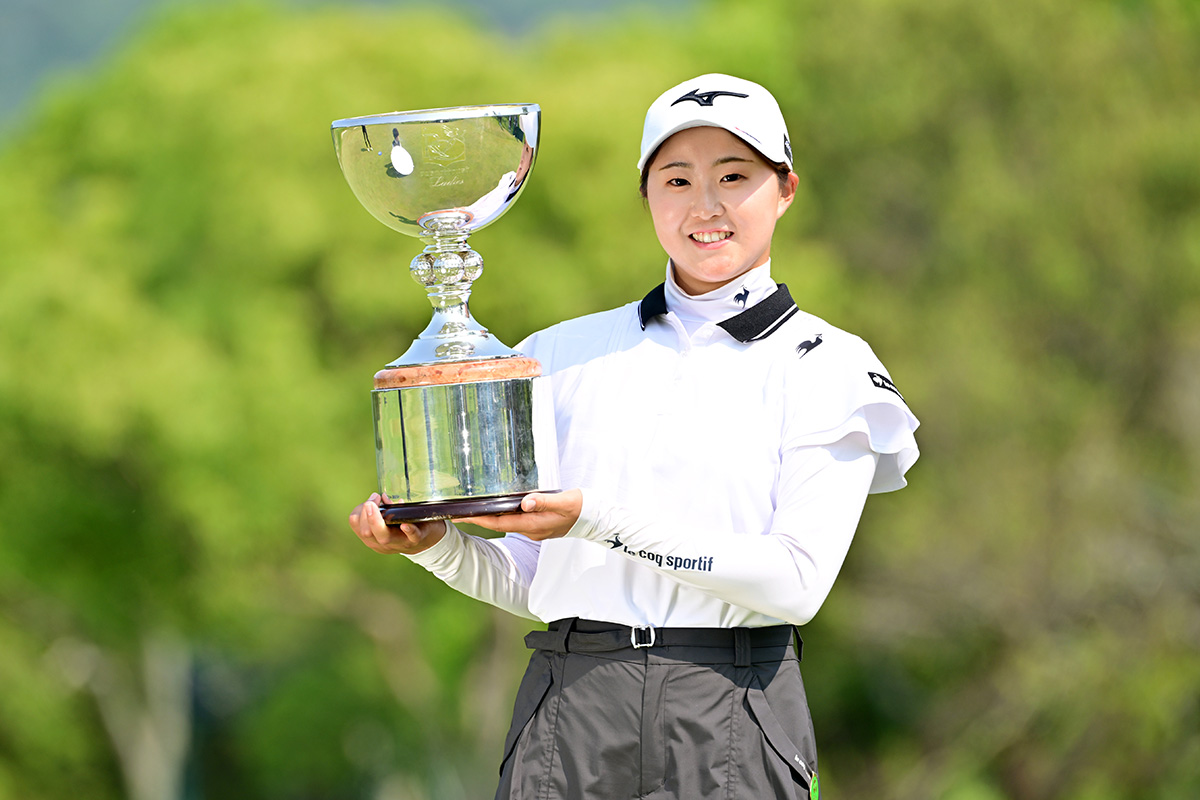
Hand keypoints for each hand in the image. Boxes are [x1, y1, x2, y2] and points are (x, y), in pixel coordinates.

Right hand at [347, 493, 445, 554]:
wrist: (424, 540)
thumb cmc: (401, 525)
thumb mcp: (387, 518)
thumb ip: (383, 508)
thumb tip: (382, 496)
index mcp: (371, 535)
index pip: (355, 523)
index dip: (360, 509)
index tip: (373, 498)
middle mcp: (381, 543)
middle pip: (366, 532)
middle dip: (366, 515)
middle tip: (372, 502)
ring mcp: (398, 544)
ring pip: (384, 537)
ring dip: (379, 521)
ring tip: (380, 503)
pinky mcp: (416, 540)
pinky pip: (411, 537)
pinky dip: (408, 530)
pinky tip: (404, 525)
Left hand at [457, 489, 582, 540]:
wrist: (596, 519)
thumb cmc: (581, 508)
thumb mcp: (564, 502)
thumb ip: (544, 502)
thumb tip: (525, 502)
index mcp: (533, 524)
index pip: (498, 522)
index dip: (478, 519)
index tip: (460, 516)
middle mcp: (531, 529)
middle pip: (498, 524)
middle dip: (477, 519)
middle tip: (457, 512)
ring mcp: (535, 529)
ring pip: (506, 522)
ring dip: (488, 517)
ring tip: (472, 508)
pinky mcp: (539, 525)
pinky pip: (515, 520)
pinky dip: (502, 514)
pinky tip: (498, 507)